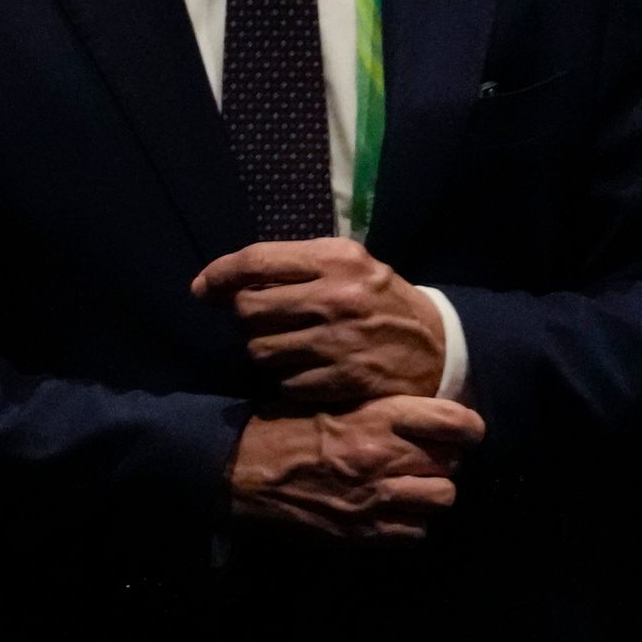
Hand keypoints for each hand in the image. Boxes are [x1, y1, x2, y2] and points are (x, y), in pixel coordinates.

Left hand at [192, 238, 448, 411]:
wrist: (438, 347)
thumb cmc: (376, 301)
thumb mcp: (346, 267)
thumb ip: (287, 268)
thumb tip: (209, 286)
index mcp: (337, 259)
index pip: (256, 260)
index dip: (219, 275)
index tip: (203, 289)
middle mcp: (337, 297)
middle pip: (247, 309)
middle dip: (243, 318)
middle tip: (260, 321)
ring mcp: (340, 341)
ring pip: (258, 350)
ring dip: (263, 350)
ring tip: (289, 345)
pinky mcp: (343, 379)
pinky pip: (283, 382)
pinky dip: (287, 378)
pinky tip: (309, 368)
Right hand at [225, 396, 482, 542]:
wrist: (237, 471)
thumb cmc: (280, 429)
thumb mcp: (333, 402)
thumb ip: (382, 411)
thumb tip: (425, 418)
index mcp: (379, 418)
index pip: (457, 423)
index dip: (467, 429)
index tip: (462, 432)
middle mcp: (384, 457)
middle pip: (452, 464)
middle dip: (443, 462)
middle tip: (424, 462)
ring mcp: (375, 497)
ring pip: (443, 499)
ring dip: (431, 495)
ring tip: (410, 490)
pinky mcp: (362, 531)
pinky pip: (416, 532)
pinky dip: (410, 525)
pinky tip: (390, 513)